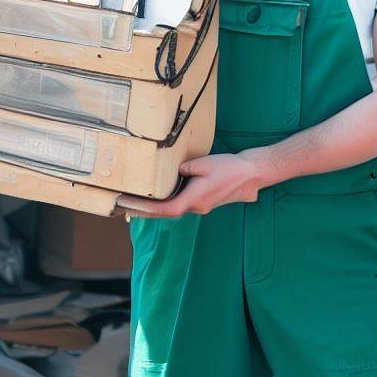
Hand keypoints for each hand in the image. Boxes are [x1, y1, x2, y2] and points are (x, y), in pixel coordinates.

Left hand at [117, 152, 262, 218]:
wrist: (251, 174)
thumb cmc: (229, 168)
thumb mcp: (203, 163)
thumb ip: (184, 169)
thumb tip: (172, 172)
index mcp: (195, 199)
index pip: (166, 209)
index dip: (146, 209)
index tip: (130, 205)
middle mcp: (197, 206)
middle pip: (166, 213)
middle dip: (145, 210)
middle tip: (125, 205)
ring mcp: (201, 206)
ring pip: (173, 209)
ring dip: (155, 207)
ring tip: (136, 201)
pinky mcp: (204, 201)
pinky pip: (181, 204)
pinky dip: (166, 202)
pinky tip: (158, 196)